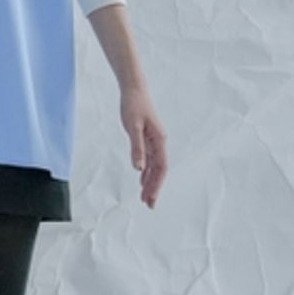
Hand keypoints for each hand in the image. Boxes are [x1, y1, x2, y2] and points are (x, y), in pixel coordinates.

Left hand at [119, 86, 166, 208]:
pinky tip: (142, 179)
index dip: (157, 185)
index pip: (161, 168)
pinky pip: (149, 159)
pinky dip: (146, 171)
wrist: (133, 89)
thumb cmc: (134, 105)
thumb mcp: (132, 126)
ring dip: (150, 181)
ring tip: (145, 198)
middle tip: (149, 205)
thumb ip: (136, 147)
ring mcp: (154, 140)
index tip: (150, 199)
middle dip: (155, 188)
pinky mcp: (147, 137)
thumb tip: (138, 168)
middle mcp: (159, 142)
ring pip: (154, 166)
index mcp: (159, 140)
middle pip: (159, 170)